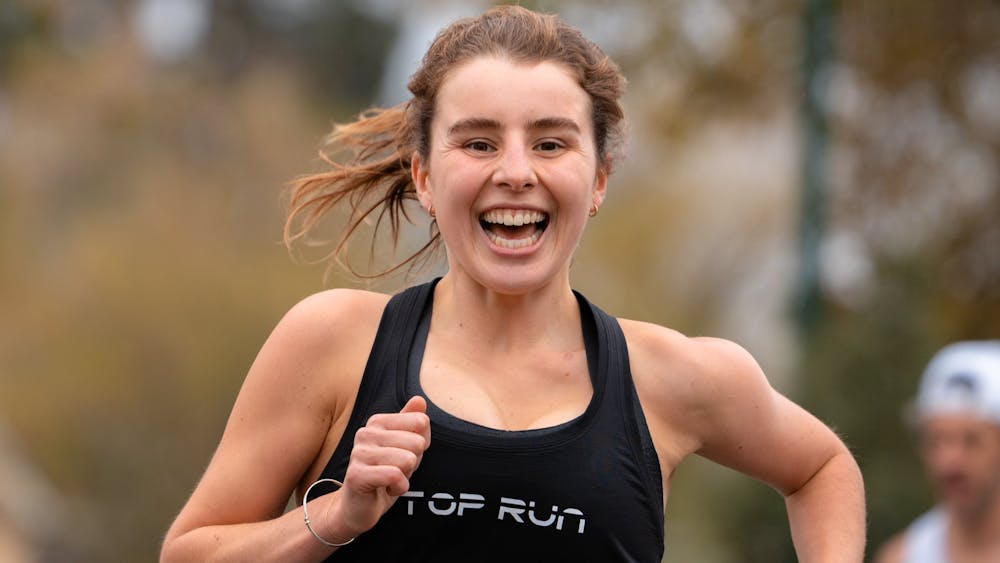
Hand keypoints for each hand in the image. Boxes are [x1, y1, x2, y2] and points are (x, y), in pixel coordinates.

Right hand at [331, 396, 430, 537]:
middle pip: (417, 442)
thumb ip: (412, 422)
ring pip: (407, 460)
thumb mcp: (405, 447)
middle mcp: (366, 433)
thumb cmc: (384, 474)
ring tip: (390, 480)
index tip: (403, 454)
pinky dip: (399, 487)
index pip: (421, 422)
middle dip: (413, 463)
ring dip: (406, 477)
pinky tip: (387, 489)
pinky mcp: (356, 475)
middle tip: (395, 470)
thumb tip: (420, 399)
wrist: (358, 507)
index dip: (421, 444)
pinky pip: (395, 476)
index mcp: (377, 422)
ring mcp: (359, 453)